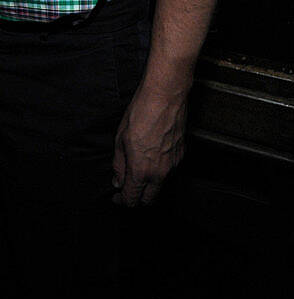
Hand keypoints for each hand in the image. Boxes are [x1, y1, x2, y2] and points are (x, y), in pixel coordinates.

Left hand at [111, 83, 185, 206]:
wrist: (165, 97)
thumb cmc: (141, 112)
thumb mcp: (120, 138)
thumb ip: (119, 164)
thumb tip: (117, 180)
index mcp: (141, 170)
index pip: (132, 199)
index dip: (122, 200)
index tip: (117, 196)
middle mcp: (159, 173)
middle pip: (148, 199)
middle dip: (136, 197)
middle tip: (127, 187)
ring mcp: (173, 165)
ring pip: (160, 186)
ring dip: (149, 184)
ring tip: (138, 167)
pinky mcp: (181, 155)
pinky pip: (169, 171)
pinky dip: (160, 170)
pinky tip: (152, 155)